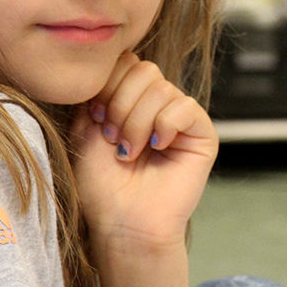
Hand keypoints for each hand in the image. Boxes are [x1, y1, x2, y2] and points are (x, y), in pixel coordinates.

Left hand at [72, 52, 217, 253]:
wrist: (123, 224)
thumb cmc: (102, 187)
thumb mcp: (85, 131)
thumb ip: (96, 93)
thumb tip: (110, 63)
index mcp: (130, 99)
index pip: (124, 62)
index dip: (107, 85)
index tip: (96, 119)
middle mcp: (158, 104)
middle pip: (143, 69)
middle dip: (120, 104)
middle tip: (114, 139)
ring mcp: (181, 118)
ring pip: (161, 88)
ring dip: (137, 122)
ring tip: (130, 152)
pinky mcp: (202, 134)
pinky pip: (185, 107)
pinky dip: (165, 126)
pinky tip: (157, 148)